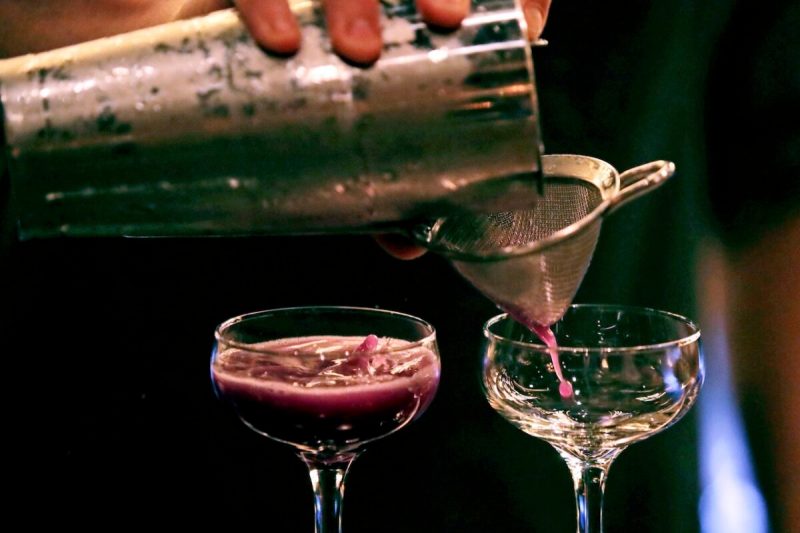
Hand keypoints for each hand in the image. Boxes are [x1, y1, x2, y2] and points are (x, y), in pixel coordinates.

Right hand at [0, 0, 552, 258]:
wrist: (134, 73)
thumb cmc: (250, 107)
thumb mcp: (313, 136)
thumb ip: (366, 181)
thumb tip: (414, 240)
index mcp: (373, 10)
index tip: (527, 17)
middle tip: (449, 16)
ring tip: (361, 45)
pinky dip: (259, 1)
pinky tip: (278, 43)